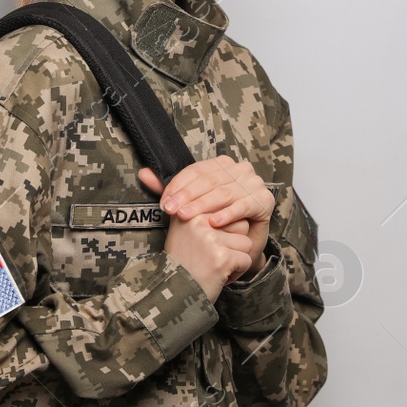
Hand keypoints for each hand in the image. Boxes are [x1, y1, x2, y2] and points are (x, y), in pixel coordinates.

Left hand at [139, 157, 270, 271]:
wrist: (242, 242)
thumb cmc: (216, 220)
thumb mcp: (191, 203)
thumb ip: (171, 189)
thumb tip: (143, 174)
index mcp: (222, 164)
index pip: (197, 170)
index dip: (178, 186)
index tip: (164, 203)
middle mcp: (240, 169)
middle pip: (209, 180)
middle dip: (187, 196)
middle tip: (171, 211)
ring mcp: (254, 183)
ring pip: (223, 192)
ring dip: (203, 205)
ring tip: (187, 217)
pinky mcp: (264, 201)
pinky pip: (243, 206)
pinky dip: (227, 214)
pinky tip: (213, 223)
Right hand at [139, 168, 259, 300]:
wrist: (174, 294)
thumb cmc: (181, 259)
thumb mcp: (178, 224)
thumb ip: (177, 198)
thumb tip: (144, 171)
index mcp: (188, 207)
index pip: (227, 209)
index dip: (222, 230)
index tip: (205, 243)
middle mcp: (197, 218)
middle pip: (239, 223)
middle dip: (230, 242)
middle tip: (207, 255)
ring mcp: (210, 237)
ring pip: (245, 242)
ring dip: (233, 258)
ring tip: (210, 265)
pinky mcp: (221, 256)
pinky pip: (245, 259)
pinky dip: (235, 272)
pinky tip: (216, 275)